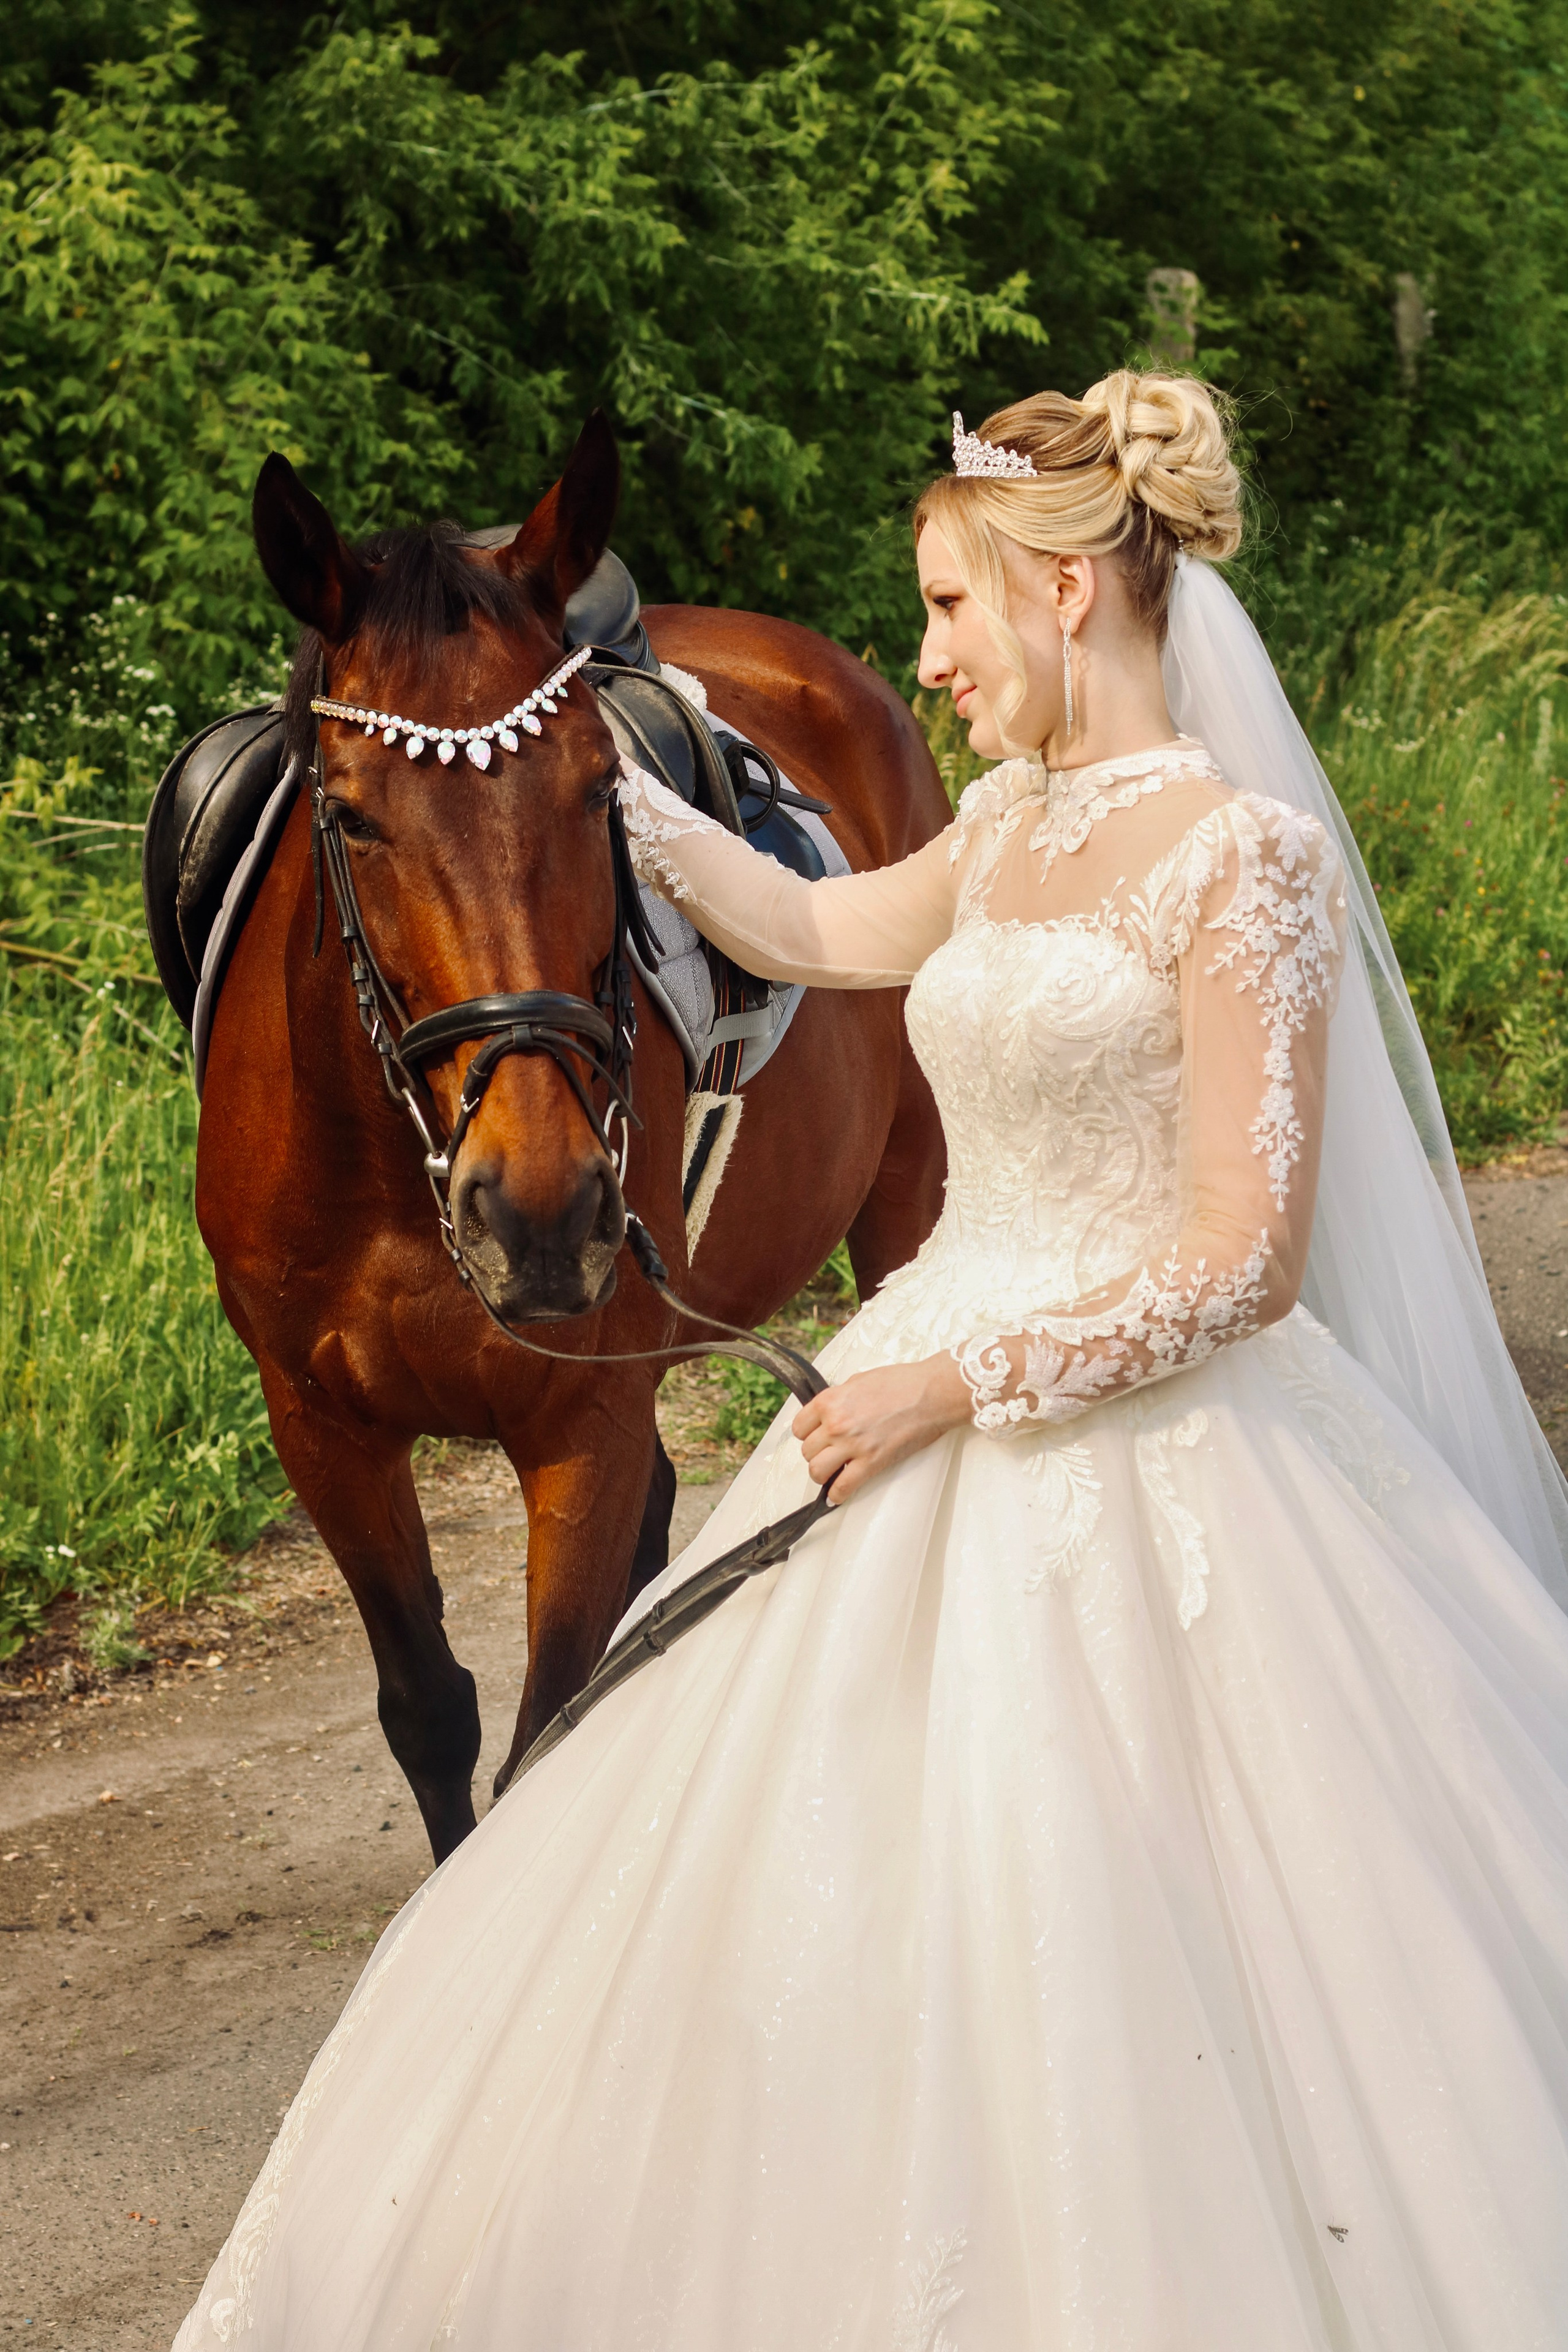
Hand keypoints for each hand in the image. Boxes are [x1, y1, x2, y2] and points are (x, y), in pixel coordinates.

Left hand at [791, 1353, 971, 1505]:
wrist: (930, 1393)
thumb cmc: (901, 1382)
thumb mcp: (859, 1381)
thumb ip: (839, 1398)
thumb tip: (831, 1411)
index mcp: (830, 1401)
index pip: (799, 1427)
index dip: (807, 1434)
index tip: (814, 1437)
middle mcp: (836, 1424)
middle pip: (807, 1451)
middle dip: (816, 1453)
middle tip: (828, 1453)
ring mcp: (853, 1445)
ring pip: (817, 1471)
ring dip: (823, 1474)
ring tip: (832, 1472)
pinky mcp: (872, 1462)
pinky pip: (843, 1487)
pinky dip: (837, 1495)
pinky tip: (838, 1495)